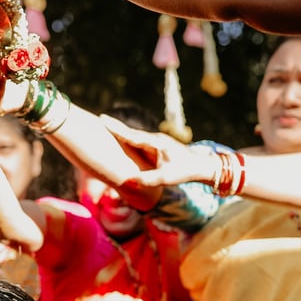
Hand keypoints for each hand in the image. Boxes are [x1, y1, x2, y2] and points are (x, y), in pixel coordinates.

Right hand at [101, 116, 219, 189]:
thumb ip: (149, 180)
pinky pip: (139, 142)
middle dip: (116, 127)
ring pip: (135, 136)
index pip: (132, 136)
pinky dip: (129, 138)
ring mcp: (156, 142)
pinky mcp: (157, 146)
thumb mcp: (166, 178)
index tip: (104, 121)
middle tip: (100, 119)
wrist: (200, 165)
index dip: (117, 129)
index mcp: (155, 144)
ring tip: (106, 127)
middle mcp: (155, 139)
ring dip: (121, 132)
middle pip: (131, 133)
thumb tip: (131, 181)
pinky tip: (121, 138)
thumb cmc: (184, 171)